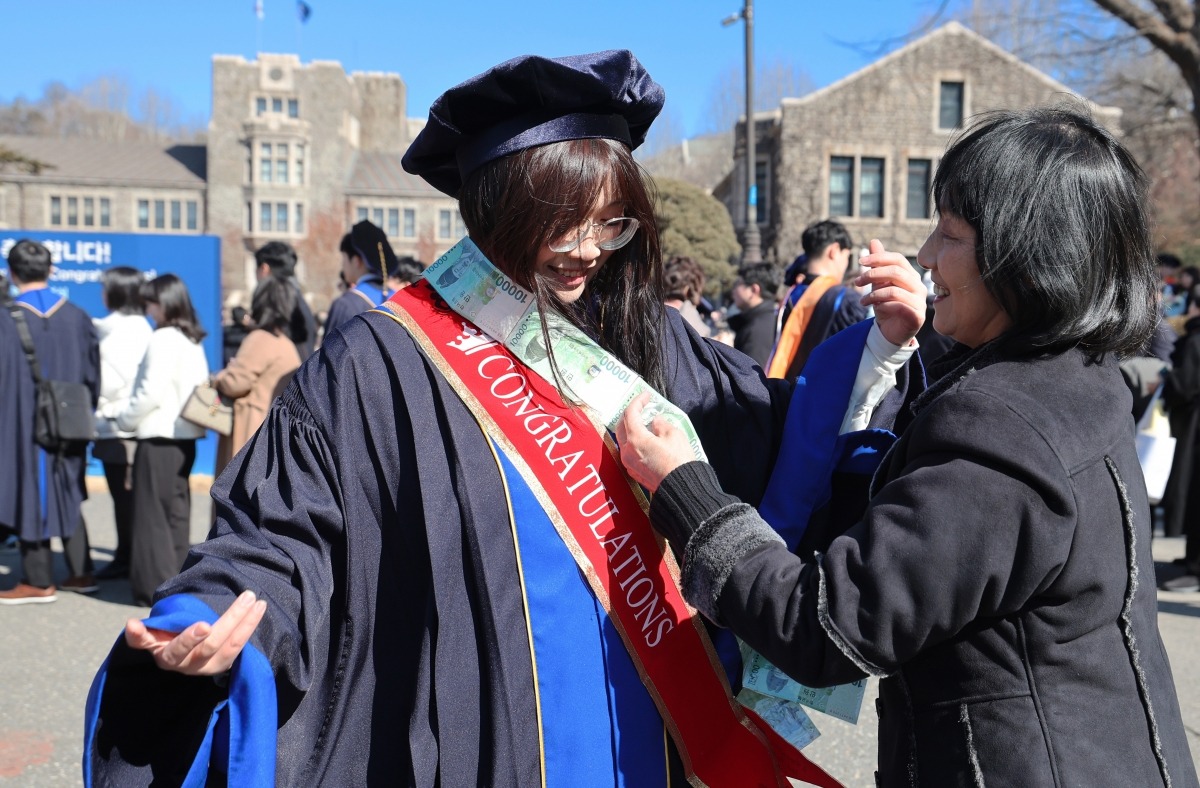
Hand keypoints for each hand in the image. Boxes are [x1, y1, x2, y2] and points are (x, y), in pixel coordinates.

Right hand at [124, 590, 265, 675]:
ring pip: (229, 646)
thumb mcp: (150, 635)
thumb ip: (143, 633)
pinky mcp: (221, 667)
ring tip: (256, 599)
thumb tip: (131, 625)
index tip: (203, 625)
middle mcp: (187, 665)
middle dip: (230, 621)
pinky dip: (249, 629)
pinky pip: (238, 649)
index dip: (188, 639)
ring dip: (245, 622)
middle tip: (246, 598)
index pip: (175, 649)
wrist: (178, 654)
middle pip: (210, 645)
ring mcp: (206, 668)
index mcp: (165, 656)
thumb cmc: (163, 636)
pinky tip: (258, 610)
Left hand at [616, 392, 695, 492]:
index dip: (638, 401)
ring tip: (645, 423)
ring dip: (631, 429)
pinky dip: (634, 442)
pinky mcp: (634, 473)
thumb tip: (654, 423)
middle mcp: (627, 451)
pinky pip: (629, 452)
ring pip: (624, 440)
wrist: (681, 489)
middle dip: (630, 414)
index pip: (630, 414)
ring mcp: (629, 463)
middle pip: (621, 426)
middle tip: (642, 407)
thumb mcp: (674, 435)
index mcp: (635, 439)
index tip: (646, 395)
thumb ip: (660, 424)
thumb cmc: (679, 461)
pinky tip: (646, 440)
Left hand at [856, 239, 925, 346]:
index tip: (860, 262)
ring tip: (862, 301)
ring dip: (874, 294)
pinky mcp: (917, 316)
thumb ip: (878, 265)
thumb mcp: (878, 284)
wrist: (890, 333)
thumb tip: (874, 241)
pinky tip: (875, 309)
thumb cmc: (886, 306)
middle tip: (857, 282)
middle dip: (873, 274)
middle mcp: (918, 286)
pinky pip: (899, 306)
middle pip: (896, 272)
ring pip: (895, 290)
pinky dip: (883, 306)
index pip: (897, 259)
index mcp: (910, 275)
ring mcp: (920, 301)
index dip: (879, 258)